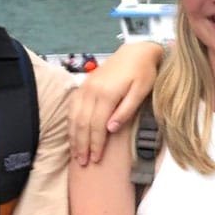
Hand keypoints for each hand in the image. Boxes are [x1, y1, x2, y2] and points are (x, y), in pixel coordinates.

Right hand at [69, 42, 160, 164]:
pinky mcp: (84, 85)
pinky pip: (72, 108)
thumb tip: (111, 129)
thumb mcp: (141, 91)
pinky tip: (73, 134)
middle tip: (83, 163)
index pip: (97, 125)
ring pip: (74, 117)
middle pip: (82, 123)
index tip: (96, 159)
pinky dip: (71, 123)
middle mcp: (92, 91)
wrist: (136, 51)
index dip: (96, 144)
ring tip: (76, 154)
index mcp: (107, 94)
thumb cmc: (143, 72)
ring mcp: (85, 87)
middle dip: (82, 145)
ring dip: (74, 137)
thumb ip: (126, 111)